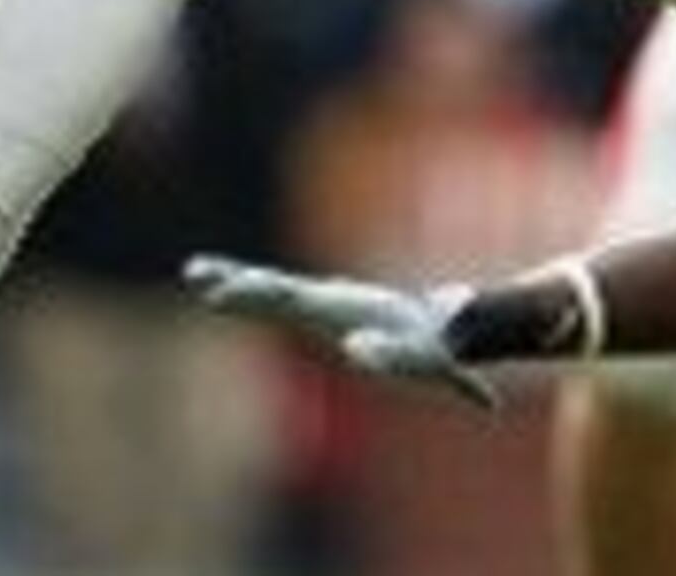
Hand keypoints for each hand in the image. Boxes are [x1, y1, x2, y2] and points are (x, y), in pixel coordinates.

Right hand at [181, 254, 500, 407]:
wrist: (441, 324)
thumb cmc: (438, 347)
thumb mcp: (445, 365)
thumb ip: (462, 384)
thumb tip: (481, 402)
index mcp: (349, 310)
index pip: (304, 302)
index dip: (273, 297)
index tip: (240, 292)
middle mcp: (331, 300)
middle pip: (279, 292)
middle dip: (242, 286)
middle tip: (201, 279)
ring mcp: (322, 302)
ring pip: (271, 292)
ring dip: (233, 284)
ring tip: (194, 274)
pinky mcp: (317, 309)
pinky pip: (274, 301)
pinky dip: (243, 294)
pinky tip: (211, 289)